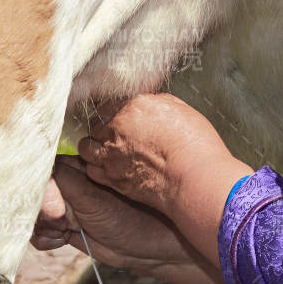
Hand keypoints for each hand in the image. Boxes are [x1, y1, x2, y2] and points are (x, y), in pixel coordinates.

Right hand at [32, 156, 196, 269]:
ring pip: (32, 213)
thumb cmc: (130, 215)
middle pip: (32, 193)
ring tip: (63, 231)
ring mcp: (63, 206)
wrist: (147, 248)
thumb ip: (65, 181)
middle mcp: (65, 184)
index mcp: (74, 167)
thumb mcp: (94, 198)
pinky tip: (60, 240)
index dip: (40, 187)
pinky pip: (39, 231)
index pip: (42, 168)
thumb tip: (39, 174)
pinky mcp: (63, 227)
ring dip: (41, 225)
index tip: (54, 207)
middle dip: (39, 210)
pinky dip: (43, 238)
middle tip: (61, 221)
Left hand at [75, 93, 231, 212]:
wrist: (194, 180)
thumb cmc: (195, 147)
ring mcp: (112, 154)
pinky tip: (107, 168)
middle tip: (114, 135)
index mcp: (134, 106)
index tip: (119, 117)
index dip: (114, 111)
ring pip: (86, 147)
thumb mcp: (181, 111)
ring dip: (93, 147)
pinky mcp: (112, 178)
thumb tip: (149, 104)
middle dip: (103, 129)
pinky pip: (92, 170)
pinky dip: (96, 168)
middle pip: (95, 124)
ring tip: (105, 151)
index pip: (110, 103)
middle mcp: (117, 128)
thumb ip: (157, 104)